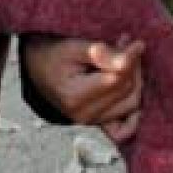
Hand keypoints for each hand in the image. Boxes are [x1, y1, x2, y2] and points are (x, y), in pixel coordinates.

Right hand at [19, 35, 143, 129]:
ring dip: (135, 80)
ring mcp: (90, 122)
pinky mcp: (96, 123)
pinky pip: (122, 130)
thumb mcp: (72, 46)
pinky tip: (131, 93)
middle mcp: (83, 115)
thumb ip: (100, 53)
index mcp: (75, 97)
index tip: (135, 42)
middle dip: (133, 66)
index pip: (117, 79)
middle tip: (128, 45)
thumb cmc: (51, 54)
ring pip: (131, 104)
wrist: (36, 67)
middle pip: (127, 91)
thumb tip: (127, 60)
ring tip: (126, 59)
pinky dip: (132, 116)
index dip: (131, 58)